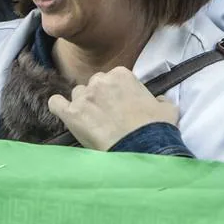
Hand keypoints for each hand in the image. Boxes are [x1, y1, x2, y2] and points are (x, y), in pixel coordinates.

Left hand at [47, 66, 177, 151]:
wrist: (143, 148)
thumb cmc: (156, 128)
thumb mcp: (167, 108)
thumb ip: (159, 99)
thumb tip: (158, 100)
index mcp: (121, 75)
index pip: (112, 78)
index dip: (116, 92)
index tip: (120, 105)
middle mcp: (100, 81)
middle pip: (93, 84)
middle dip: (99, 97)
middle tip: (107, 115)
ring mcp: (84, 97)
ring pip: (77, 94)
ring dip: (83, 104)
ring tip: (92, 121)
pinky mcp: (71, 114)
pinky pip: (55, 103)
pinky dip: (59, 107)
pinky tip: (66, 114)